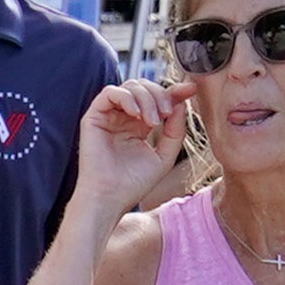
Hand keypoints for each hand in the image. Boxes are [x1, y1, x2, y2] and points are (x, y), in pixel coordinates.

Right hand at [76, 80, 194, 214]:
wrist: (110, 198)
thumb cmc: (133, 183)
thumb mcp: (165, 156)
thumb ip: (175, 131)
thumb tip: (180, 104)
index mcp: (140, 125)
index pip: (157, 99)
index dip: (174, 91)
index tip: (190, 89)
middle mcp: (124, 118)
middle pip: (145, 87)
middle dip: (160, 95)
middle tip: (166, 114)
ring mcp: (109, 116)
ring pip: (130, 87)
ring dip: (146, 98)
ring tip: (152, 121)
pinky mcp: (93, 117)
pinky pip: (110, 92)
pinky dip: (127, 97)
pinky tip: (136, 115)